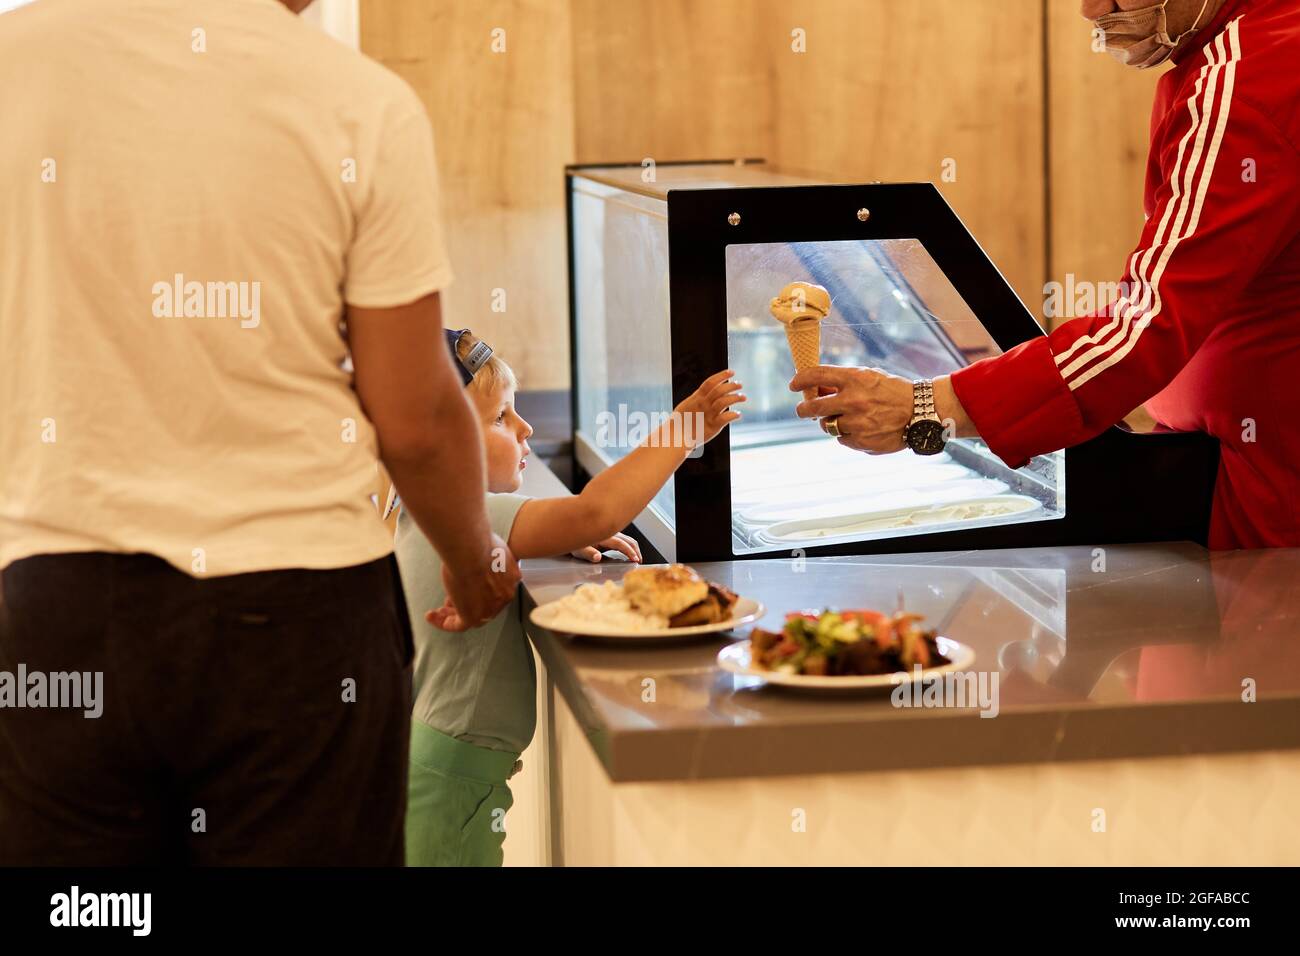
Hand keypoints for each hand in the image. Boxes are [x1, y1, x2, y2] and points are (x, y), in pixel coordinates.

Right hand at [426, 532, 520, 631]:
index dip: (480, 589)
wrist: (471, 550)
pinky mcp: (472, 617)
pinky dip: (444, 622)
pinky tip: (431, 615)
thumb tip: (474, 556)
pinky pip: (457, 625)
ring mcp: (490, 608)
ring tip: (439, 610)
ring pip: (472, 617)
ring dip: (454, 614)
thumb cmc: (477, 542)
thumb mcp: (487, 546)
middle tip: (450, 601)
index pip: (496, 589)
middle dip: (468, 602)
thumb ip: (485, 555)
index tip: (466, 584)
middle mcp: (504, 596)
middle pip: (485, 605)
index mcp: (511, 577)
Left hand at [570, 532, 642, 563]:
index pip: (620, 543)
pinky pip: (624, 540)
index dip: (629, 551)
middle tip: (639, 562)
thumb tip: (597, 557)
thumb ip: (588, 554)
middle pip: (628, 540)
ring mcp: (611, 534)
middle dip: (636, 550)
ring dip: (634, 548)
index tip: (635, 559)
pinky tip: (631, 554)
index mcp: (603, 536)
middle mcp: (609, 533)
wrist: (572, 534)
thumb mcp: (579, 550)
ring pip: (628, 539)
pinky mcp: (611, 536)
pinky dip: (630, 547)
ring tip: (637, 559)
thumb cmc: (575, 544)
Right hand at [673, 369, 745, 448]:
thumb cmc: (681, 422)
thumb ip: (698, 398)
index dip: (721, 376)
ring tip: (743, 397)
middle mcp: (703, 405)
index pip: (710, 383)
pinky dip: (733, 415)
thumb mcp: (687, 406)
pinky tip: (738, 414)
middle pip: (718, 391)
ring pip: (723, 402)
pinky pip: (724, 418)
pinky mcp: (712, 427)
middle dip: (731, 386)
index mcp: (696, 398)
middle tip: (740, 385)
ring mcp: (707, 415)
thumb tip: (706, 391)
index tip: (731, 372)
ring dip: (735, 398)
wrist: (675, 437)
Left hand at [789, 365, 913, 453]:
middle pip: (812, 407)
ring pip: (827, 425)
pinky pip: (842, 439)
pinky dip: (847, 435)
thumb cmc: (893, 391)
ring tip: (846, 418)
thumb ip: (844, 381)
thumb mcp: (870, 377)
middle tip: (803, 410)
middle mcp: (853, 400)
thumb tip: (816, 388)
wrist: (921, 412)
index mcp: (855, 378)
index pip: (816, 375)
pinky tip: (862, 428)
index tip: (793, 385)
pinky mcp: (861, 441)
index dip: (800, 380)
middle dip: (803, 409)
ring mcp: (856, 423)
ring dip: (830, 422)